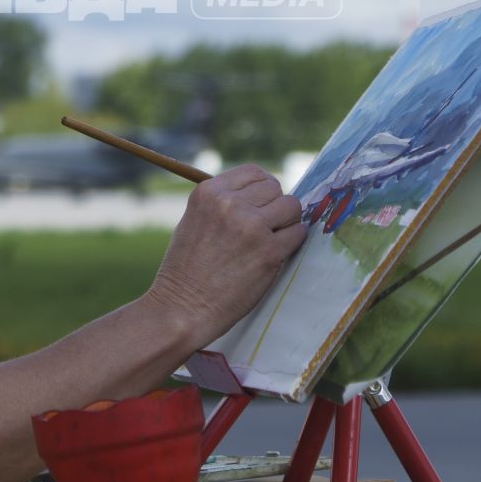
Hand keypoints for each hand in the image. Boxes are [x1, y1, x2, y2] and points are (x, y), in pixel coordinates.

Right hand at [144, 164, 306, 348]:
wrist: (182, 308)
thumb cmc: (186, 269)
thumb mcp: (194, 220)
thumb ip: (223, 203)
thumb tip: (261, 195)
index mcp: (208, 192)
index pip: (254, 173)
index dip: (263, 189)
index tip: (263, 204)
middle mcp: (230, 204)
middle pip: (275, 188)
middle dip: (274, 206)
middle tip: (266, 227)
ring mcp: (251, 227)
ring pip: (292, 207)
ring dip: (287, 222)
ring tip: (271, 240)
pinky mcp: (269, 252)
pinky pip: (298, 233)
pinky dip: (292, 242)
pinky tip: (276, 254)